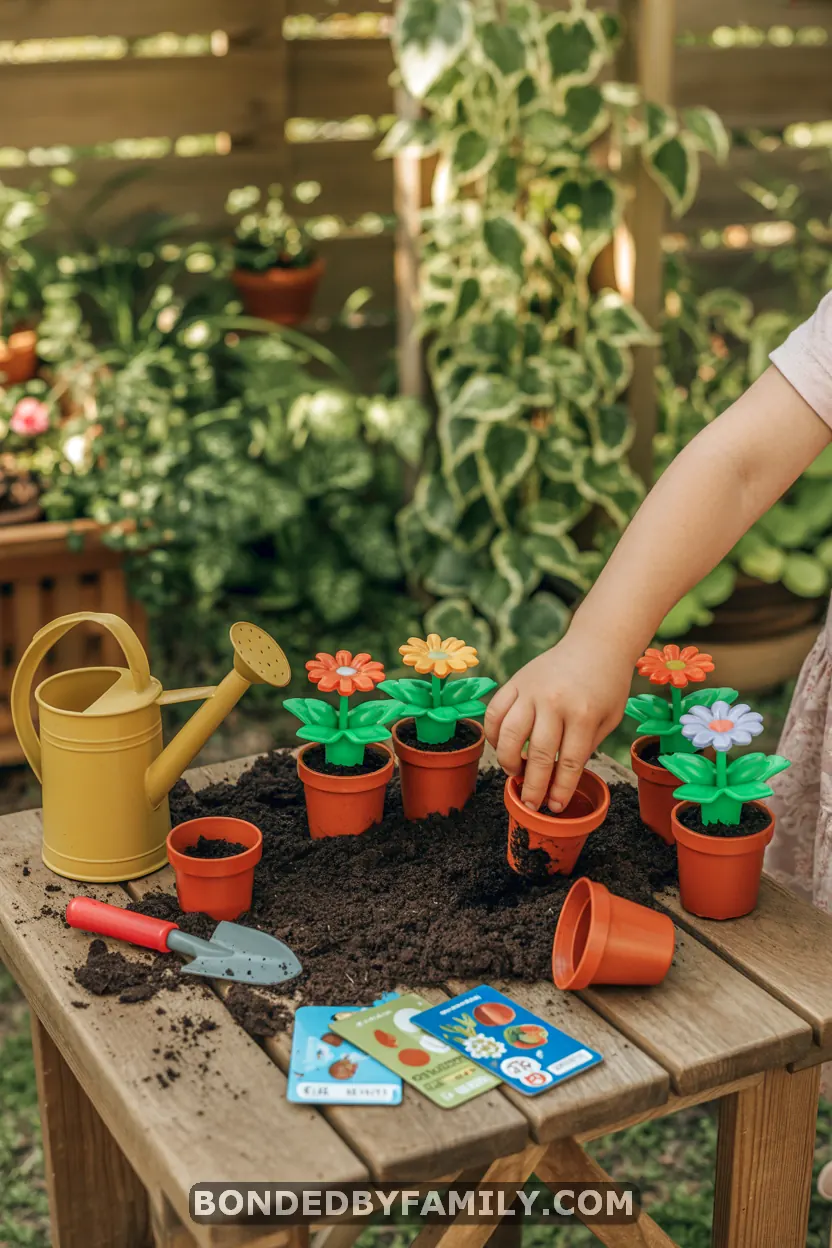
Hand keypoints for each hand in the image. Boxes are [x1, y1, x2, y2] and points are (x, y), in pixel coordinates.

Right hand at [484, 631, 631, 812]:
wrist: (595, 643)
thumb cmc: (607, 685)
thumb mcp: (609, 719)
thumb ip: (586, 747)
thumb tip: (560, 778)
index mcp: (585, 714)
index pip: (569, 762)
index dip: (560, 790)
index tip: (553, 806)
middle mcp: (555, 702)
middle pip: (539, 754)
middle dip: (534, 786)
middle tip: (531, 803)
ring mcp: (532, 690)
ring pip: (510, 734)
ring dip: (509, 761)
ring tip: (515, 773)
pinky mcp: (516, 681)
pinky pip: (495, 712)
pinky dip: (494, 734)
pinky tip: (502, 746)